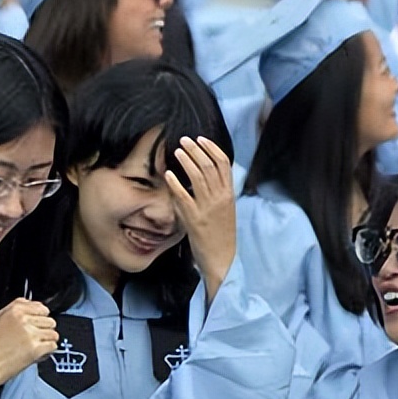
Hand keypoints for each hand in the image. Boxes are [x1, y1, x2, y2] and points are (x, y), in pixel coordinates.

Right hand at [0, 298, 58, 387]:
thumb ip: (16, 308)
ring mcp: (30, 334)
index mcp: (15, 310)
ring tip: (36, 345)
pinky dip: (48, 351)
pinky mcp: (35, 349)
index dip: (41, 317)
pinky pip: (53, 346)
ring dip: (47, 341)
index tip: (38, 323)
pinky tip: (37, 353)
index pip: (41, 307)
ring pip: (53, 333)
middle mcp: (24, 320)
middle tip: (35, 337)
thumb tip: (32, 304)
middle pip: (50, 320)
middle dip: (45, 329)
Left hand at [165, 136, 235, 298]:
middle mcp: (220, 198)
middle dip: (196, 149)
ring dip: (186, 160)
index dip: (211, 148)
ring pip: (199, 176)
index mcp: (229, 194)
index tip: (200, 139)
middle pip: (209, 165)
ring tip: (177, 151)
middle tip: (184, 140)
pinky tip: (168, 174)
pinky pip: (184, 196)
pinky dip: (175, 182)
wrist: (222, 259)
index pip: (224, 163)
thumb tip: (205, 173)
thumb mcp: (225, 209)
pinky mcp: (194, 219)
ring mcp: (207, 208)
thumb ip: (218, 191)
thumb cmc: (221, 235)